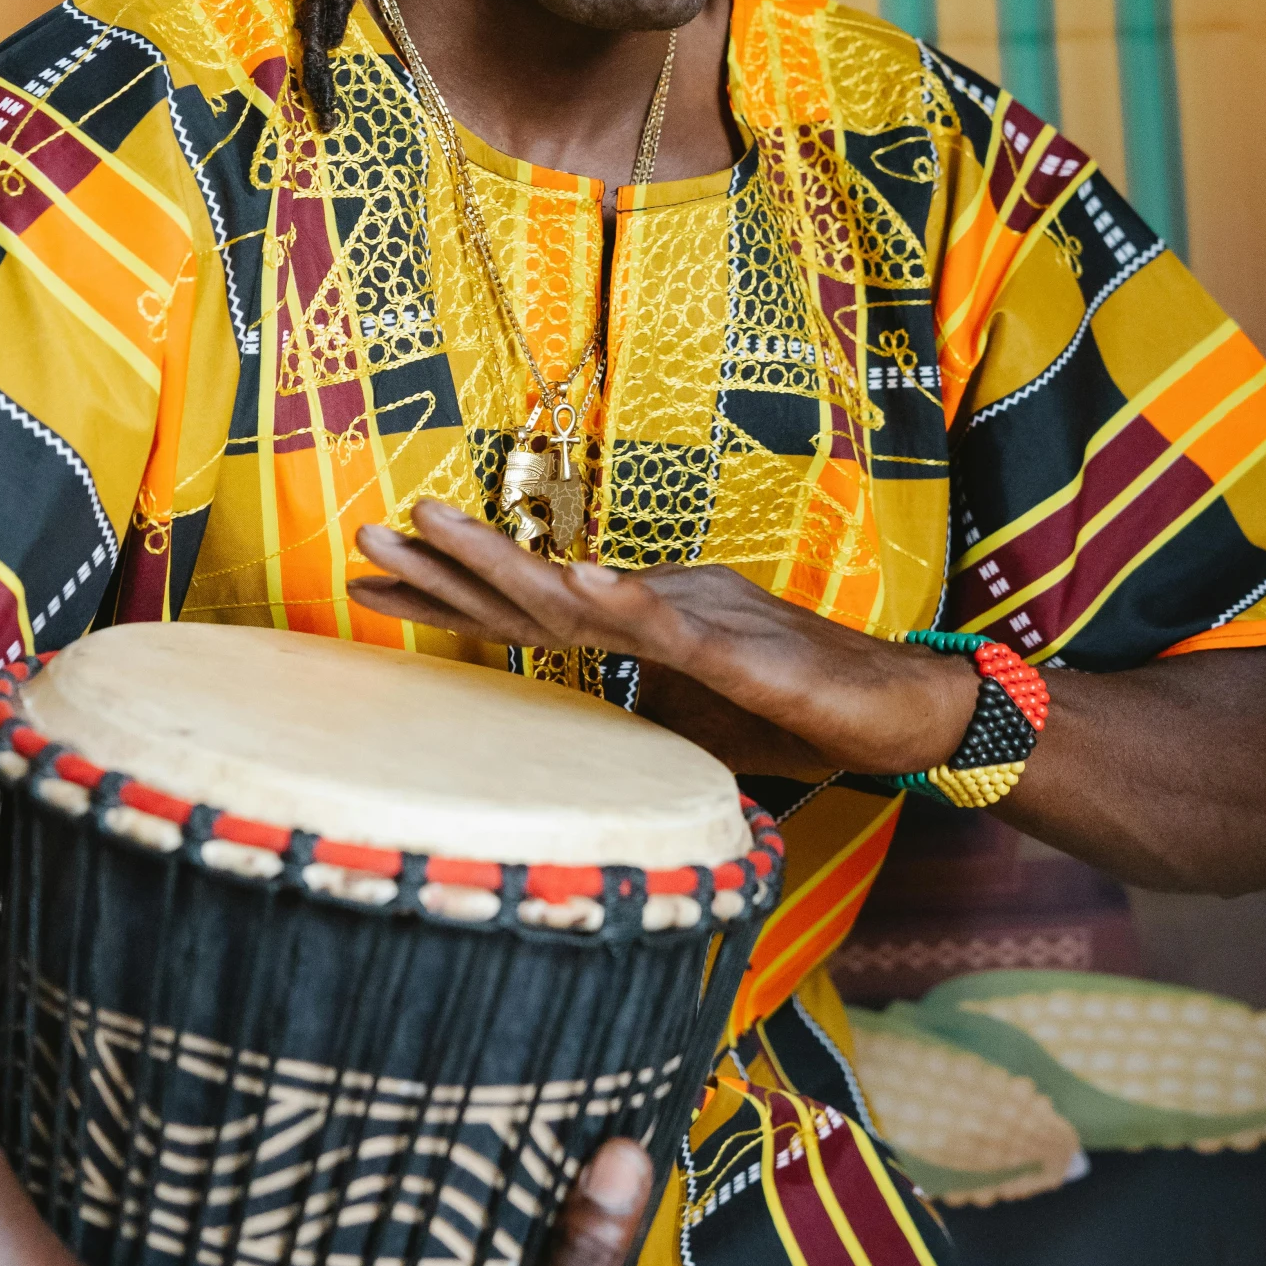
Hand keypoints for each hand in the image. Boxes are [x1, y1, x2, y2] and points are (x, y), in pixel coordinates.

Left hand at [351, 502, 973, 777]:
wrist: (899, 713)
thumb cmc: (804, 714)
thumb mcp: (696, 725)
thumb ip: (636, 717)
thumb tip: (577, 737)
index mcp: (639, 625)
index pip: (525, 610)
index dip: (447, 595)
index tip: (371, 580)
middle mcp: (655, 606)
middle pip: (532, 588)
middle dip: (445, 565)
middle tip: (366, 538)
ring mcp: (696, 621)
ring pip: (582, 589)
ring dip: (506, 562)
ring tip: (436, 529)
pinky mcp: (740, 651)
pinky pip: (674, 625)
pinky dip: (625, 601)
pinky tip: (578, 580)